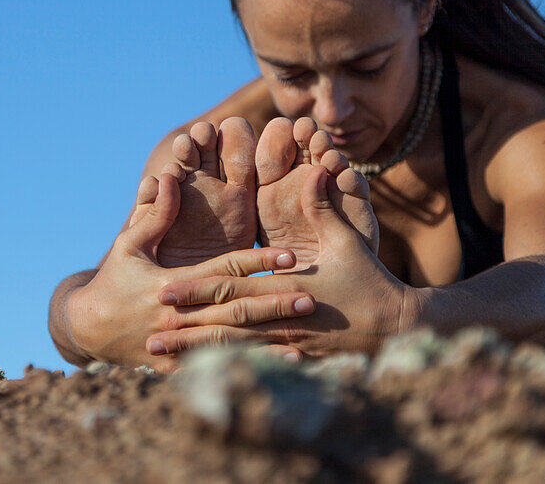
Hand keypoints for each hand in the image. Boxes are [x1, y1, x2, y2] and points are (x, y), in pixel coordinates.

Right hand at [67, 169, 318, 370]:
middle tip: (312, 299)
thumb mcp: (129, 244)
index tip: (289, 257)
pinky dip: (252, 366)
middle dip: (273, 304)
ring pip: (232, 342)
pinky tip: (281, 365)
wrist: (87, 328)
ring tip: (306, 338)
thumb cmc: (113, 279)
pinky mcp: (180, 366)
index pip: (223, 270)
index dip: (256, 262)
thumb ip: (155, 214)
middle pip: (235, 309)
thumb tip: (171, 177)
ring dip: (270, 340)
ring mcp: (179, 345)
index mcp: (171, 284)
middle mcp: (180, 316)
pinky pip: (221, 367)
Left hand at [146, 166, 408, 358]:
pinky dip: (221, 371)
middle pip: (223, 326)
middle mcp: (281, 320)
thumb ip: (324, 209)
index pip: (232, 288)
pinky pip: (250, 369)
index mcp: (287, 289)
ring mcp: (286, 346)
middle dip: (184, 330)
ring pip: (232, 352)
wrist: (397, 328)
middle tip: (148, 333)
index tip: (163, 290)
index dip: (196, 289)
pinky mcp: (293, 362)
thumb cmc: (370, 281)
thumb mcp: (348, 241)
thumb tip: (315, 169)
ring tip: (160, 356)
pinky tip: (196, 375)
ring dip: (194, 354)